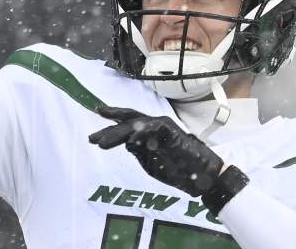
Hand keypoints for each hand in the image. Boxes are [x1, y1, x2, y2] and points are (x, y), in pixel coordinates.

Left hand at [89, 106, 223, 196]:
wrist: (203, 175)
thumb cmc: (179, 169)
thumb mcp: (152, 163)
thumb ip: (139, 153)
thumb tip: (127, 144)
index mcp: (149, 133)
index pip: (127, 124)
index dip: (111, 123)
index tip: (94, 130)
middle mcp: (155, 126)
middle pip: (128, 120)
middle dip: (109, 129)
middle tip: (92, 138)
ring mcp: (163, 126)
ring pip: (136, 124)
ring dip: (118, 133)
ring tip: (102, 144)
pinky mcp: (171, 130)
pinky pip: (152, 128)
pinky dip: (140, 134)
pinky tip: (130, 143)